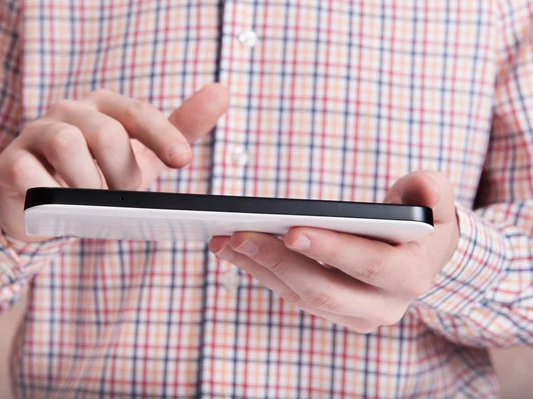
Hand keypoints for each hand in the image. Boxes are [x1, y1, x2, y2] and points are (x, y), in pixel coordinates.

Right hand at [0, 83, 228, 241]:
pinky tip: (60, 207)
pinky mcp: (11, 161)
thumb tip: (222, 92)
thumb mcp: (144, 156)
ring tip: (93, 204)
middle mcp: (72, 112)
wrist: (48, 209)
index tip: (183, 160)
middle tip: (122, 197)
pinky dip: (51, 194)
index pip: (137, 113)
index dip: (162, 135)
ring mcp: (37, 133)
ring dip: (89, 184)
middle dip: (121, 172)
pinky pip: (30, 172)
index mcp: (106, 108)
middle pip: (105, 131)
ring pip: (67, 143)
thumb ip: (181, 128)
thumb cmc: (102, 176)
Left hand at [209, 171, 458, 332]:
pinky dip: (261, 271)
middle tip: (238, 235)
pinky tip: (236, 250)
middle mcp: (383, 306)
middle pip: (323, 290)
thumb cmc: (421, 220)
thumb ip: (432, 191)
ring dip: (258, 268)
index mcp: (410, 276)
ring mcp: (354, 314)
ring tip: (224, 240)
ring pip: (299, 295)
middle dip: (277, 261)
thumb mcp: (434, 200)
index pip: (369, 265)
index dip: (330, 249)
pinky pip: (291, 294)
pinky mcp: (331, 312)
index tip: (290, 231)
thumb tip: (422, 189)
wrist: (418, 256)